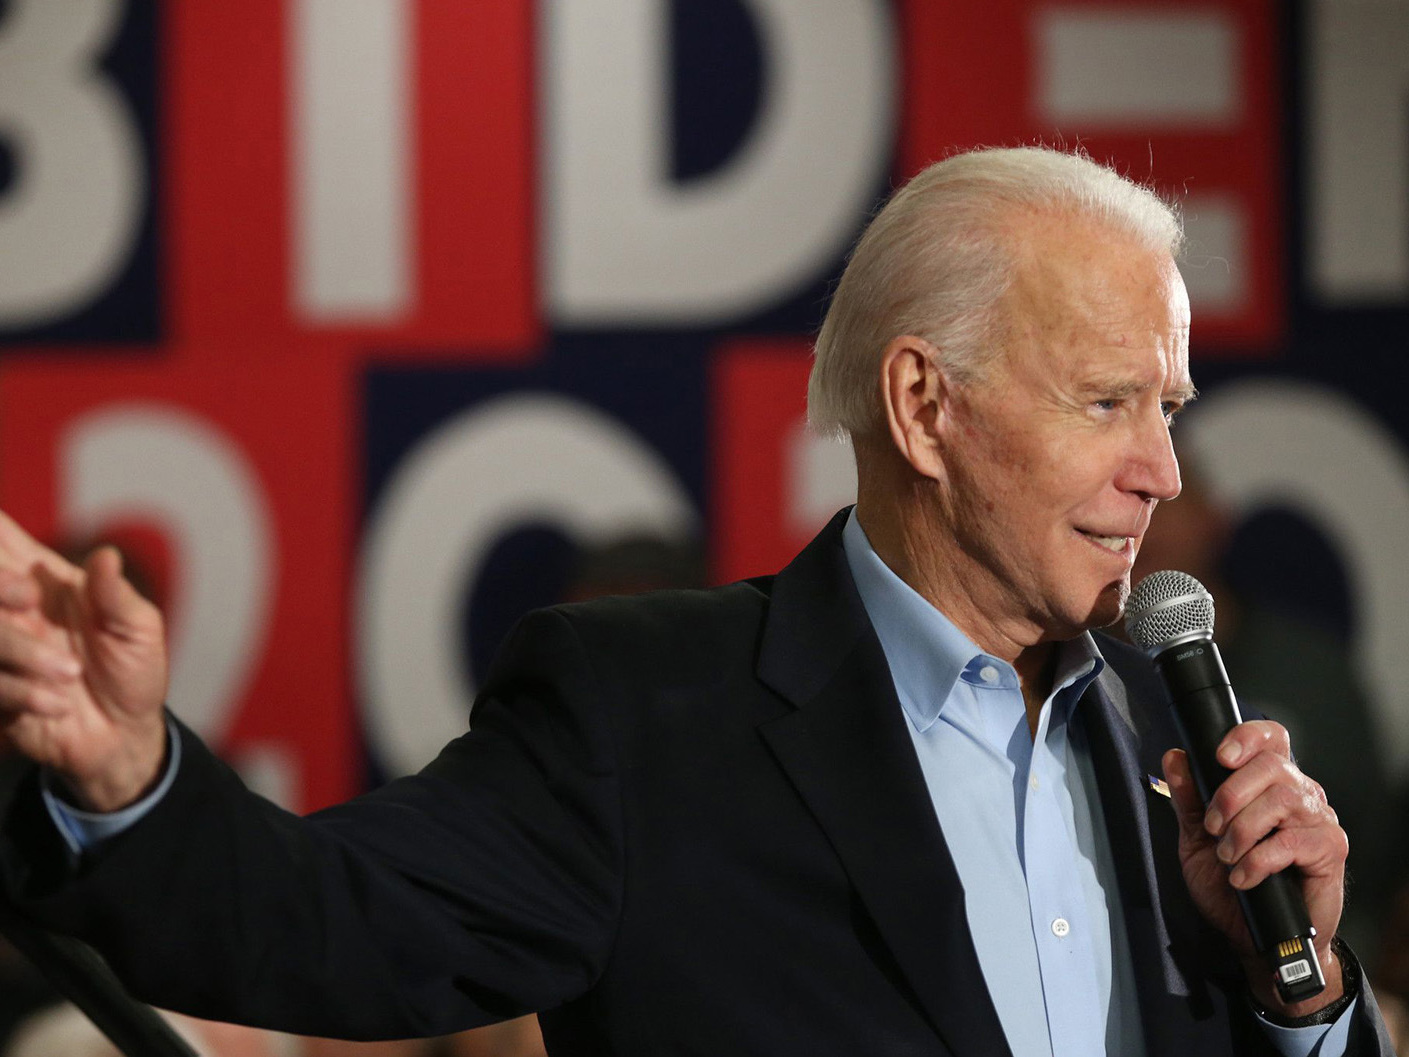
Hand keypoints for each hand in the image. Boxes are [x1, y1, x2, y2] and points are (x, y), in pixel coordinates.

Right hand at [0, 510, 168, 811]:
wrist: (125, 733)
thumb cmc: (135, 669)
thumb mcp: (139, 630)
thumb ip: (117, 595)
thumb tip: (106, 555)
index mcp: (46, 581)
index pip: (2, 540)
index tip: (14, 555)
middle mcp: (14, 611)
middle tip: (28, 598)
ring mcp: (1, 650)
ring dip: (22, 650)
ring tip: (71, 675)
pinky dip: (23, 692)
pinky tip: (57, 705)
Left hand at [1163, 721, 1348, 1017]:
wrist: (1255, 936)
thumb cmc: (1229, 885)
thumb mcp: (1197, 839)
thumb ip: (1188, 799)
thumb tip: (1175, 757)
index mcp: (1268, 783)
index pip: (1270, 738)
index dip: (1247, 737)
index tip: (1219, 756)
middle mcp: (1299, 794)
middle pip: (1271, 765)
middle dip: (1230, 794)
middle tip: (1212, 827)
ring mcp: (1318, 819)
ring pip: (1282, 799)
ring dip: (1243, 829)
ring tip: (1227, 856)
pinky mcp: (1330, 849)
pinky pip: (1293, 841)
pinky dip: (1259, 859)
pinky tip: (1243, 877)